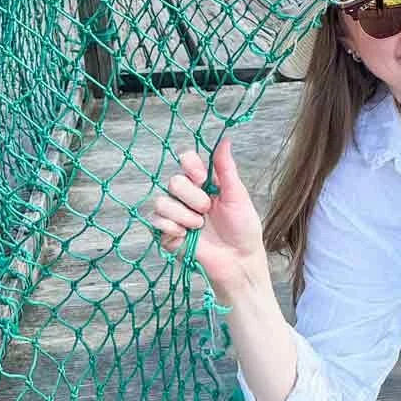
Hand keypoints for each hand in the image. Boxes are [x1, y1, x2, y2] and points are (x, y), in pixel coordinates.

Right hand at [149, 137, 268, 304]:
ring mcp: (175, 215)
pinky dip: (173, 227)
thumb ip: (226, 168)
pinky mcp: (167, 234)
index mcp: (204, 183)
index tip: (202, 179)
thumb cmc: (243, 228)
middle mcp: (187, 196)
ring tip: (200, 226)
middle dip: (192, 197)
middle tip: (207, 210)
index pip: (185, 160)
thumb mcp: (238, 195)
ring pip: (161, 202)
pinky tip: (188, 235)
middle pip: (173, 181)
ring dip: (184, 215)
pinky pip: (156, 222)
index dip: (190, 167)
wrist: (240, 260)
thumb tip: (225, 139)